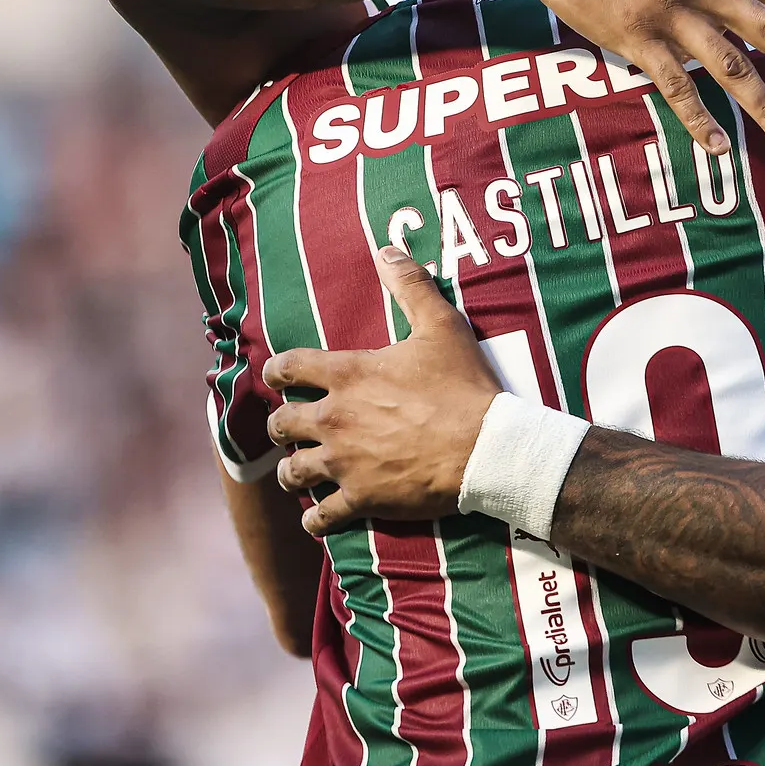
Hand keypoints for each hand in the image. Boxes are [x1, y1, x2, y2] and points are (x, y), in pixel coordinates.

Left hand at [264, 247, 503, 536]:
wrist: (486, 448)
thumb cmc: (463, 386)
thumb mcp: (440, 325)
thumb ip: (410, 285)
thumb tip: (386, 248)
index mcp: (347, 375)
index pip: (288, 367)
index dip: (277, 371)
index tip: (277, 375)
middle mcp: (334, 419)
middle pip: (280, 423)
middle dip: (281, 424)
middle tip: (289, 426)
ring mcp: (343, 462)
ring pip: (293, 471)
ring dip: (293, 470)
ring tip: (299, 471)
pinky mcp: (360, 499)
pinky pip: (320, 516)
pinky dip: (315, 517)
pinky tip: (317, 515)